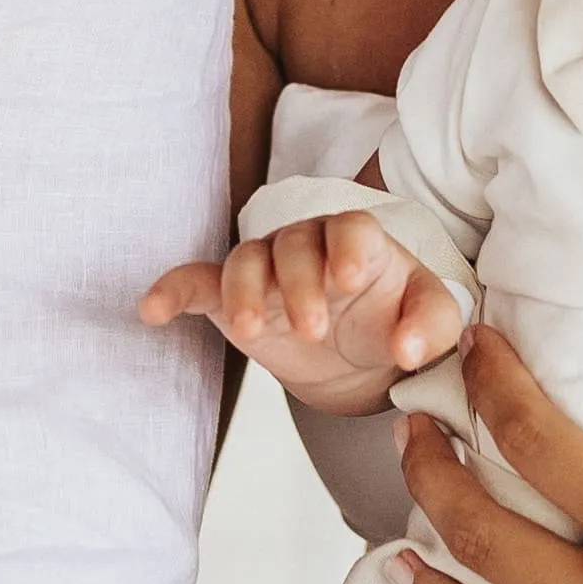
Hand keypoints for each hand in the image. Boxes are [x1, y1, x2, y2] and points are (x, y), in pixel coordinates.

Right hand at [142, 211, 463, 413]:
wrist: (360, 355)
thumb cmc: (394, 321)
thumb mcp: (429, 323)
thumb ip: (431, 327)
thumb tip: (407, 348)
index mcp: (360, 242)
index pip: (351, 228)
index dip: (347, 248)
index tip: (350, 279)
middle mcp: (308, 246)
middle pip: (295, 246)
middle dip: (300, 285)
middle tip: (314, 329)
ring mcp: (266, 270)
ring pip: (245, 261)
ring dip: (245, 292)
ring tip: (251, 330)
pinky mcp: (232, 300)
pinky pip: (196, 283)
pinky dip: (171, 292)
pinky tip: (151, 311)